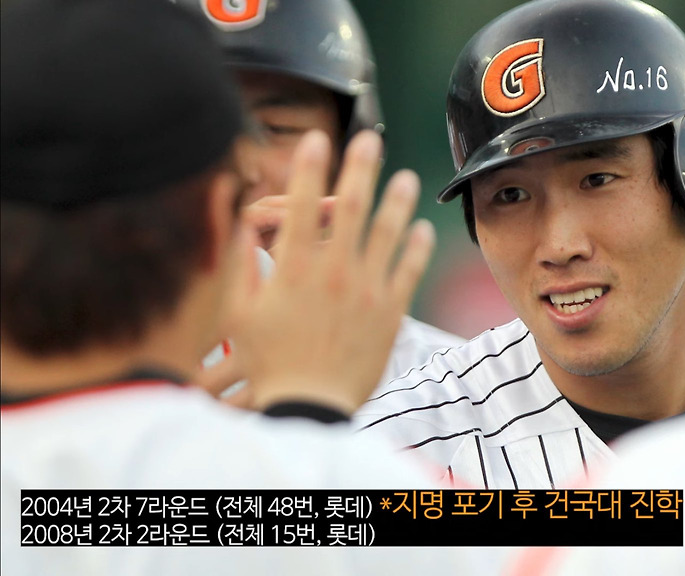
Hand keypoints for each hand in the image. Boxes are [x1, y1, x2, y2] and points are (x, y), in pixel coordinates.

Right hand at [231, 129, 434, 414]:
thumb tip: (240, 224)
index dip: (308, 166)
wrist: (309, 407)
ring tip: (406, 178)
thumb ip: (239, 265)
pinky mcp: (390, 313)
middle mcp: (334, 272)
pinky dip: (417, 247)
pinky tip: (423, 228)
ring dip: (398, 200)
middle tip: (369, 139)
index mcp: (294, 269)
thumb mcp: (239, 313)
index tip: (315, 138)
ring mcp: (367, 291)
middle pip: (350, 207)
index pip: (300, 204)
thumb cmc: (268, 362)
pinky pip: (409, 271)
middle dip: (360, 167)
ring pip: (388, 233)